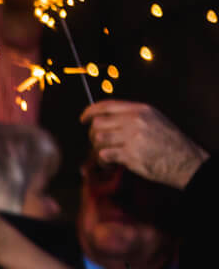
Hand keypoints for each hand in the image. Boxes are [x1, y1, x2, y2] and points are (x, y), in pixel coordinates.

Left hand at [82, 99, 208, 189]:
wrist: (185, 160)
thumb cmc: (169, 141)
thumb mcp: (154, 119)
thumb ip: (132, 116)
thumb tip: (105, 118)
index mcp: (141, 109)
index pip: (107, 105)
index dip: (90, 111)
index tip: (83, 118)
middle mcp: (135, 121)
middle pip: (98, 123)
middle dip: (93, 134)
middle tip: (98, 143)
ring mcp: (133, 137)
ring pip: (98, 139)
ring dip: (97, 149)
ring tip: (106, 155)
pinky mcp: (131, 155)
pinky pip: (104, 155)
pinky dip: (103, 161)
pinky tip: (111, 163)